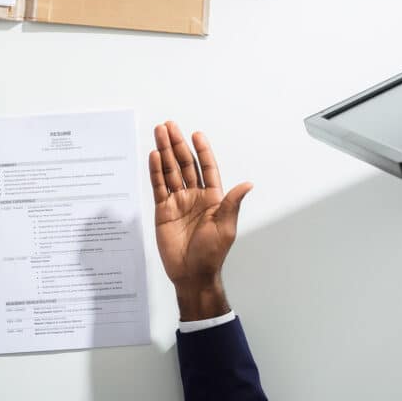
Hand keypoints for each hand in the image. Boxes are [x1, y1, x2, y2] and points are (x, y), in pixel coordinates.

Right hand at [149, 122, 252, 320]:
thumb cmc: (211, 254)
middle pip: (185, 164)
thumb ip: (231, 203)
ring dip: (164, 152)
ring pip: (170, 171)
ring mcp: (177, 202)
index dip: (202, 151)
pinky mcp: (162, 210)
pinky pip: (158, 186)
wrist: (191, 274)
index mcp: (213, 198)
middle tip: (169, 126)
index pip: (206, 168)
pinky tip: (153, 156)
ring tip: (159, 133)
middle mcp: (194, 196)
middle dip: (177, 145)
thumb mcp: (225, 228)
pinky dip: (155, 171)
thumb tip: (247, 184)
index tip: (196, 134)